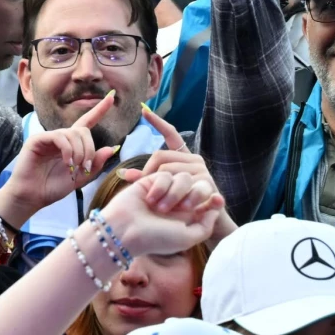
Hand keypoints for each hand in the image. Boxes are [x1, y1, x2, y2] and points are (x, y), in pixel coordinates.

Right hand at [0, 92, 122, 228]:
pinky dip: (67, 150)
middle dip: (89, 148)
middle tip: (86, 166)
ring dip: (79, 152)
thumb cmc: (52, 188)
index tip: (112, 96)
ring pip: (72, 134)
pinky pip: (59, 137)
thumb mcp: (80, 178)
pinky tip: (67, 162)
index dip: (100, 110)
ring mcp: (48, 137)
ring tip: (75, 167)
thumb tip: (113, 148)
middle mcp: (60, 138)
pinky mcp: (38, 139)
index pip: (87, 122)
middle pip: (83, 130)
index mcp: (71, 145)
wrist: (31, 198)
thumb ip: (95, 164)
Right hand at [101, 168, 224, 258]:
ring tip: (159, 208)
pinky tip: (149, 199)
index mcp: (188, 216)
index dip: (214, 199)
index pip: (207, 201)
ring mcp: (166, 190)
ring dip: (174, 193)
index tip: (219, 199)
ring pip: (184, 178)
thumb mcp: (187, 238)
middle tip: (184, 206)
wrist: (125, 230)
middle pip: (198, 186)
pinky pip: (165, 173)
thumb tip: (216, 206)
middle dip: (194, 195)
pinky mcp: (152, 180)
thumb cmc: (156, 238)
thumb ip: (206, 225)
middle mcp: (178, 202)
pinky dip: (160, 187)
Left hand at [119, 105, 237, 241]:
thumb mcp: (164, 190)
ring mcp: (202, 171)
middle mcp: (194, 159)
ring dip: (161, 189)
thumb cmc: (183, 206)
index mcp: (184, 157)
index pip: (171, 134)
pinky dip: (179, 196)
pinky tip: (178, 205)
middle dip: (148, 175)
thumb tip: (123, 173)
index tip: (144, 111)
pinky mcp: (208, 184)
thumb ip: (146, 179)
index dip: (158, 123)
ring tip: (156, 205)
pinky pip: (187, 187)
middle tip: (145, 194)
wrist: (210, 223)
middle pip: (161, 157)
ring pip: (170, 172)